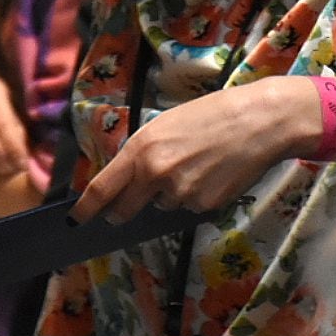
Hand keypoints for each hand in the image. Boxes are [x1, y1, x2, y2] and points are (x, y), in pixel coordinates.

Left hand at [72, 77, 309, 224]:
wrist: (259, 121)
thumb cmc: (212, 115)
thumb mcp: (165, 125)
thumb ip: (143, 153)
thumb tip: (128, 180)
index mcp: (141, 149)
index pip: (103, 189)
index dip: (86, 209)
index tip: (76, 220)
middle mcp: (155, 174)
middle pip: (125, 209)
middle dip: (123, 211)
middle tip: (126, 208)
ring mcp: (180, 193)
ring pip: (163, 205)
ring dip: (170, 195)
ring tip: (196, 166)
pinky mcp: (204, 205)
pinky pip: (190, 208)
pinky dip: (196, 196)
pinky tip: (213, 174)